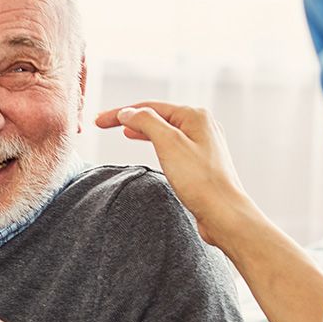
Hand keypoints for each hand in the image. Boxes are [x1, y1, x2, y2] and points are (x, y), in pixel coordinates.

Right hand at [96, 101, 250, 246]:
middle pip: (157, 116)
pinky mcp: (201, 162)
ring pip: (165, 130)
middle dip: (130, 118)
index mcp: (195, 115)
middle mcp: (201, 125)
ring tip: (124, 131)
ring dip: (142, 129)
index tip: (98, 122)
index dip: (120, 113)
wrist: (224, 213)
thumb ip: (146, 122)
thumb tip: (128, 112)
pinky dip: (155, 142)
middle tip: (105, 124)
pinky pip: (172, 145)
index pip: (148, 107)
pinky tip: (150, 147)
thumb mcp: (168, 143)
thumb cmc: (200, 181)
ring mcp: (202, 144)